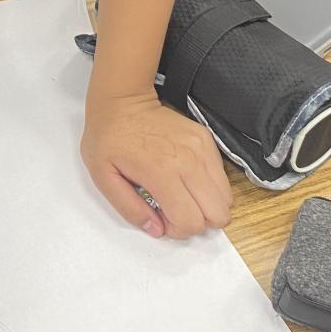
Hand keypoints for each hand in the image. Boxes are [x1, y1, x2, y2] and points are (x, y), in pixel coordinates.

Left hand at [81, 88, 231, 238]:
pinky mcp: (207, 139)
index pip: (191, 222)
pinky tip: (186, 177)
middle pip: (218, 214)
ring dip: (206, 204)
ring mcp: (202, 149)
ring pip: (226, 198)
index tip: (162, 217)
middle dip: (199, 221)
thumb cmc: (109, 137)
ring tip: (181, 194)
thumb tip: (156, 229)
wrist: (123, 101)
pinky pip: (222, 176)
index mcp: (162, 173)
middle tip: (175, 209)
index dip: (178, 230)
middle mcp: (189, 161)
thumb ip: (130, 209)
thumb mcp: (104, 178)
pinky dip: (209, 185)